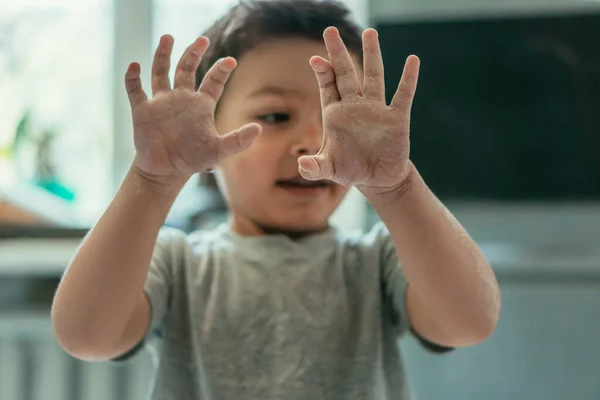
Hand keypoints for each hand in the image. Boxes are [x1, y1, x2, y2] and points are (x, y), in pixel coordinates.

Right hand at [124, 35, 260, 186]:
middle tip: (202, 39)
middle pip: (187, 68)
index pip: (213, 81)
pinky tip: (134, 65)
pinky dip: (133, 77)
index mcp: (200, 105)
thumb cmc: (192, 160)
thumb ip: (238, 140)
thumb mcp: (219, 151)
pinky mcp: (142, 110)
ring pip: (160, 72)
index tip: (231, 60)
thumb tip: (258, 129)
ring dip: (163, 55)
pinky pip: (135, 89)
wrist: (165, 172)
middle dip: (193, 53)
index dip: (221, 70)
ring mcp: (161, 102)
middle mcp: (181, 99)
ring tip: (167, 38)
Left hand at [298, 27, 418, 191]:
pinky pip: (403, 95)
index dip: (323, 72)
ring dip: (372, 55)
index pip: (328, 86)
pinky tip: (412, 61)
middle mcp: (355, 106)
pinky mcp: (397, 119)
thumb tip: (303, 165)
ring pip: (374, 77)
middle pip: (347, 73)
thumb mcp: (330, 170)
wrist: (377, 179)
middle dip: (338, 53)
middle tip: (330, 30)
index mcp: (336, 114)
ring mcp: (376, 110)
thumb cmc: (350, 169)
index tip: (317, 60)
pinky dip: (408, 79)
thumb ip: (315, 167)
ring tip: (370, 32)